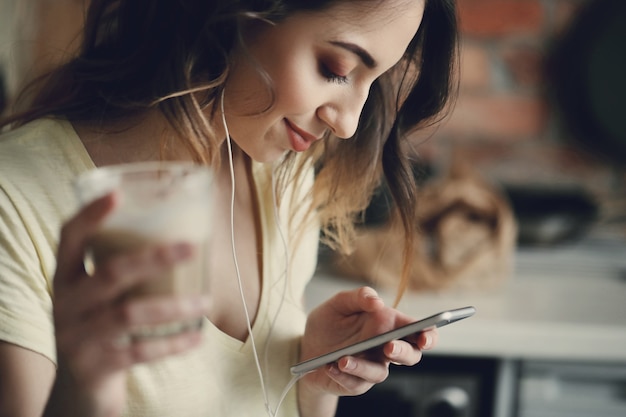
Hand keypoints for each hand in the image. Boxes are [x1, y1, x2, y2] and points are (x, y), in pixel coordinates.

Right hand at [47, 193, 208, 416]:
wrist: (80, 389)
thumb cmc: (102, 326)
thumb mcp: (101, 298)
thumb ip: (125, 271)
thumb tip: (189, 237)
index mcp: (67, 277)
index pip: (69, 238)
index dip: (91, 216)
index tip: (117, 194)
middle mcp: (67, 303)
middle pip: (110, 274)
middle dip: (154, 258)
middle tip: (192, 248)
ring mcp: (78, 336)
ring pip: (130, 314)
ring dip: (174, 306)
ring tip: (206, 301)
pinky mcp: (95, 366)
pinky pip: (141, 351)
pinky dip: (173, 343)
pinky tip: (197, 337)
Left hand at [299, 287, 436, 396]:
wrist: (306, 348)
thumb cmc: (329, 324)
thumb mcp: (339, 304)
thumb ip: (358, 297)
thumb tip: (377, 301)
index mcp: (388, 324)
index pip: (420, 330)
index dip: (428, 335)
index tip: (424, 337)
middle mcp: (384, 347)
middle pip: (411, 356)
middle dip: (403, 352)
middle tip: (388, 346)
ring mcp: (372, 366)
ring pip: (380, 373)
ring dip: (362, 366)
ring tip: (343, 359)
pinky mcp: (356, 383)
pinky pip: (356, 384)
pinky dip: (344, 375)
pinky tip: (332, 367)